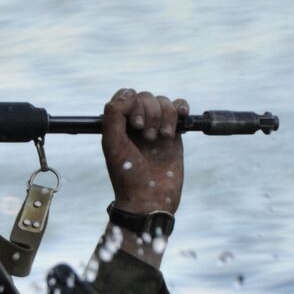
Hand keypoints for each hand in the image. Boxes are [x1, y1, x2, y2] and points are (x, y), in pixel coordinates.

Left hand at [102, 88, 187, 214]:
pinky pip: (180, 109)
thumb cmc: (127, 175)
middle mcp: (137, 123)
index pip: (127, 95)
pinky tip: (178, 123)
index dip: (134, 104)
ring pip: (164, 102)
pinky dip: (181, 109)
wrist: (149, 200)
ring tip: (161, 138)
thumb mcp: (112, 144)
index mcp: (119, 124)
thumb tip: (129, 93)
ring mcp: (156, 128)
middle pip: (147, 97)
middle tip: (148, 138)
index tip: (135, 126)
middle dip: (150, 114)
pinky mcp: (174, 135)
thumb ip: (114, 115)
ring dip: (165, 117)